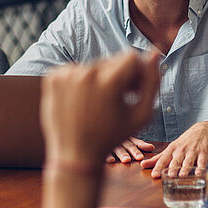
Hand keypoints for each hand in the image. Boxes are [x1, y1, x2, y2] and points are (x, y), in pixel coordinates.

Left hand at [40, 51, 160, 167]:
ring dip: (100, 79)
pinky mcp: (53, 77)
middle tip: (117, 99)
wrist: (75, 154)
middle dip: (118, 76)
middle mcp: (86, 73)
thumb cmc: (112, 136)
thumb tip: (154, 54)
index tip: (133, 91)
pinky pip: (76, 69)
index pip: (131, 57)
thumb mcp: (142, 114)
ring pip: (94, 65)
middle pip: (112, 60)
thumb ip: (152, 81)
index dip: (136, 74)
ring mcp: (67, 74)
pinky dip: (81, 81)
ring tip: (99, 103)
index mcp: (109, 81)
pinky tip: (83, 101)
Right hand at [106, 137, 155, 163]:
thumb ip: (139, 144)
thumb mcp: (128, 139)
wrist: (100, 129)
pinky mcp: (102, 149)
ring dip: (123, 154)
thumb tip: (152, 148)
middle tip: (140, 158)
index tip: (151, 148)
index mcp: (127, 139)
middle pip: (128, 146)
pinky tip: (111, 161)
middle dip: (134, 152)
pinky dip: (108, 156)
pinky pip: (105, 153)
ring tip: (127, 160)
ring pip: (118, 149)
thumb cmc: (115, 138)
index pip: (137, 142)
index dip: (143, 145)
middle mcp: (120, 141)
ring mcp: (111, 144)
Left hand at [141, 121, 207, 177]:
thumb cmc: (184, 142)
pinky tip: (199, 173)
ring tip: (182, 176)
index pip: (163, 159)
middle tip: (169, 176)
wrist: (203, 130)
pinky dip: (200, 167)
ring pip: (188, 161)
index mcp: (172, 150)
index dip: (158, 167)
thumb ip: (157, 158)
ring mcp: (193, 152)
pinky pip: (202, 162)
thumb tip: (142, 164)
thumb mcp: (170, 148)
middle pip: (176, 161)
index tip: (154, 175)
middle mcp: (181, 150)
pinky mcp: (203, 153)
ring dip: (185, 168)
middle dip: (172, 168)